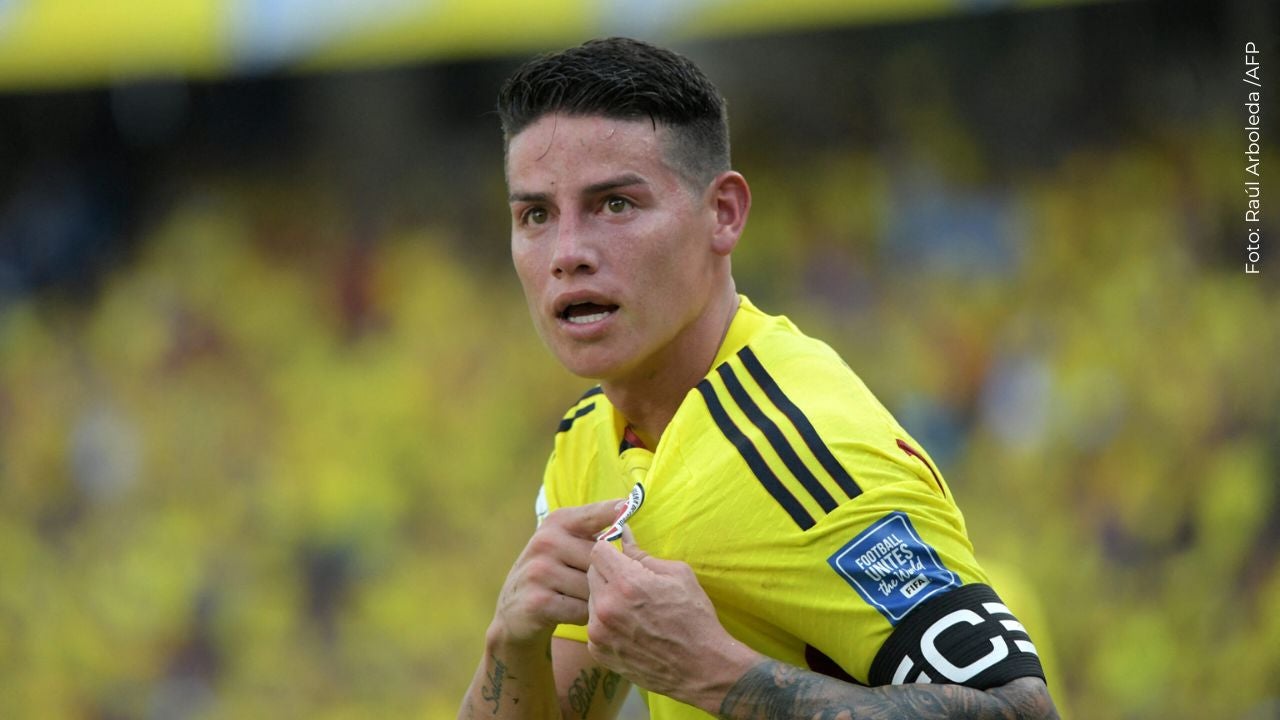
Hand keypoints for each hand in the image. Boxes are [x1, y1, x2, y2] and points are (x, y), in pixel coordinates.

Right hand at [492, 498, 622, 645]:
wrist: (515, 612)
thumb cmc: (554, 573)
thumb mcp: (567, 543)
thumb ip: (596, 531)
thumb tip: (629, 521)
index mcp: (558, 521)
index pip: (598, 513)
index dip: (618, 511)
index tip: (632, 504)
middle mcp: (546, 541)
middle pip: (602, 560)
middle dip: (607, 577)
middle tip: (599, 585)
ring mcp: (540, 571)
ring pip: (594, 587)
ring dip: (596, 599)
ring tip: (582, 599)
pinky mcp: (538, 602)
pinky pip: (582, 611)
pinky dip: (584, 616)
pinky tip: (573, 612)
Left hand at [585, 529, 759, 710]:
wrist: (701, 667)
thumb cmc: (695, 618)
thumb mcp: (678, 575)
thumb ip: (644, 555)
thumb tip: (624, 536)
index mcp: (626, 583)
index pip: (597, 550)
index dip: (610, 548)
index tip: (619, 554)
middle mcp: (607, 607)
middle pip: (591, 573)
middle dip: (608, 571)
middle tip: (631, 581)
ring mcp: (599, 633)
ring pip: (592, 599)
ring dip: (606, 597)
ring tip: (633, 607)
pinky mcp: (598, 652)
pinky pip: (594, 624)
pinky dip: (607, 621)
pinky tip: (630, 627)